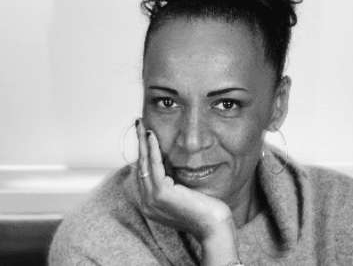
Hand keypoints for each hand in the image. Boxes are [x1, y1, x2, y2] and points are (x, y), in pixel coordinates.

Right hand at [135, 119, 236, 244]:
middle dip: (139, 143)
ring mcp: (152, 199)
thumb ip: (173, 183)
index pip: (143, 173)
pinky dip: (152, 149)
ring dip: (142, 142)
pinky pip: (154, 166)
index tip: (143, 136)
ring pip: (144, 163)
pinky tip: (152, 136)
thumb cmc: (205, 211)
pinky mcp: (161, 194)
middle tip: (138, 124)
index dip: (143, 152)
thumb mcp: (184, 195)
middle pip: (140, 166)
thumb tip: (170, 165)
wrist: (214, 227)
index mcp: (151, 204)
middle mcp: (147, 203)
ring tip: (142, 125)